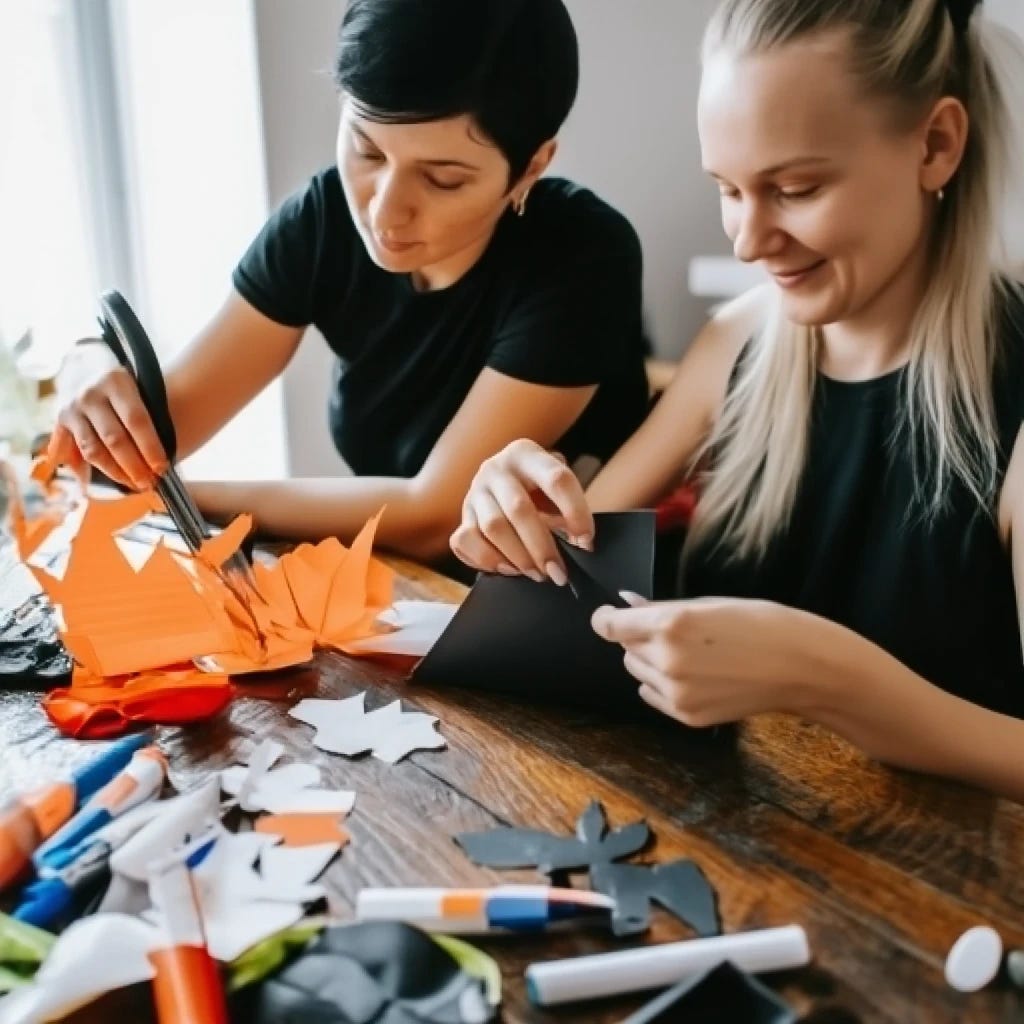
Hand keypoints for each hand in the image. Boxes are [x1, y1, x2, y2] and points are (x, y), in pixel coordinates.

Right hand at [50, 341, 168, 489]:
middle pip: (114, 439)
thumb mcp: (139, 383)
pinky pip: (70, 451)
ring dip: (114, 472)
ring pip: (93, 450)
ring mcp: (72, 408)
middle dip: (134, 466)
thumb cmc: (125, 380)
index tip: (163, 468)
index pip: (136, 420)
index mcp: (117, 382)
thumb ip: (150, 411)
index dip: (150, 447)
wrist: (85, 361)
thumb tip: (175, 448)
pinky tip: (93, 484)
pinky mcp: (60, 420)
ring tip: (133, 485)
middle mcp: (90, 395)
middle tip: (150, 483)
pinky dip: (82, 469)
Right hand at [449, 439, 593, 582]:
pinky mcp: (463, 515)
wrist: (502, 484)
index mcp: (527, 454)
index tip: (587, 542)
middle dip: (541, 547)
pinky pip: (465, 541)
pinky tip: (508, 569)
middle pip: (519, 509)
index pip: (557, 480)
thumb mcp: (555, 489)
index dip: (576, 513)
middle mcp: (497, 468)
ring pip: (492, 528)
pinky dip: (487, 560)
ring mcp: (475, 491)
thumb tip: (580, 543)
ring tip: (537, 573)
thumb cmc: (537, 490)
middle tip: (557, 573)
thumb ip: (569, 511)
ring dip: (518, 557)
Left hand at [592, 595, 817, 726]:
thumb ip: (660, 608)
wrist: (799, 667)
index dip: (606, 619)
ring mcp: (676, 692)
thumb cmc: (759, 624)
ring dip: (649, 661)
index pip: (611, 626)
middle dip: (638, 638)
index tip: (609, 616)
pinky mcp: (687, 715)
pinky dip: (661, 684)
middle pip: (625, 648)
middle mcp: (667, 660)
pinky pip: (652, 695)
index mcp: (670, 624)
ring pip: (636, 671)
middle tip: (672, 632)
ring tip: (689, 654)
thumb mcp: (707, 603)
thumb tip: (626, 603)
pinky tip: (694, 675)